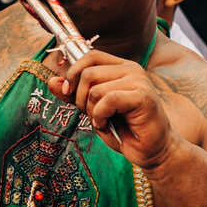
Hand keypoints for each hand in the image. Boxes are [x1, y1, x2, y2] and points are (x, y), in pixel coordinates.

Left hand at [47, 50, 179, 170]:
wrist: (153, 150)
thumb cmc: (125, 130)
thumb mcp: (93, 110)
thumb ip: (74, 94)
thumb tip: (52, 81)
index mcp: (120, 67)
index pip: (89, 56)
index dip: (73, 72)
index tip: (66, 92)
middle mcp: (131, 69)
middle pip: (88, 72)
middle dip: (80, 98)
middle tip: (90, 114)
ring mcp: (139, 81)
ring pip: (95, 89)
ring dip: (92, 112)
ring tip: (103, 122)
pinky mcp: (143, 96)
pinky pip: (107, 101)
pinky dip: (101, 117)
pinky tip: (109, 125)